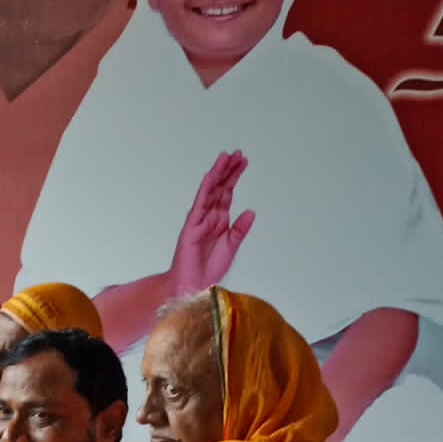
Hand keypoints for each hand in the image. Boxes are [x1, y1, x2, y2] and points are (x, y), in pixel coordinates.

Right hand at [167, 151, 254, 296]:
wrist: (194, 288)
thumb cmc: (207, 270)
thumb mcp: (231, 248)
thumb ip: (240, 230)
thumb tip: (251, 211)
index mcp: (219, 221)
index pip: (227, 193)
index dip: (235, 177)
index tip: (243, 161)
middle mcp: (209, 218)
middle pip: (220, 189)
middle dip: (228, 171)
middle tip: (237, 154)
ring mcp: (199, 222)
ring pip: (209, 193)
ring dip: (217, 175)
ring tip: (225, 159)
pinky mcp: (191, 229)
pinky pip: (199, 206)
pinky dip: (204, 191)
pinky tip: (210, 178)